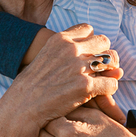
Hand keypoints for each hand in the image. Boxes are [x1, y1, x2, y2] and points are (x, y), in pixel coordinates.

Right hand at [6, 25, 120, 128]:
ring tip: (100, 80)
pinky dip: (109, 88)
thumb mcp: (44, 56)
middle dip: (101, 54)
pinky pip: (112, 83)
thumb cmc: (32, 85)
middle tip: (96, 68)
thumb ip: (64, 50)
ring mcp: (79, 67)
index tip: (86, 53)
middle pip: (103, 41)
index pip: (88, 29)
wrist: (23, 107)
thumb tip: (85, 52)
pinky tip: (100, 93)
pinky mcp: (86, 86)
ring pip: (111, 60)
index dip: (89, 42)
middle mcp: (71, 49)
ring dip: (108, 70)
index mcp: (60, 40)